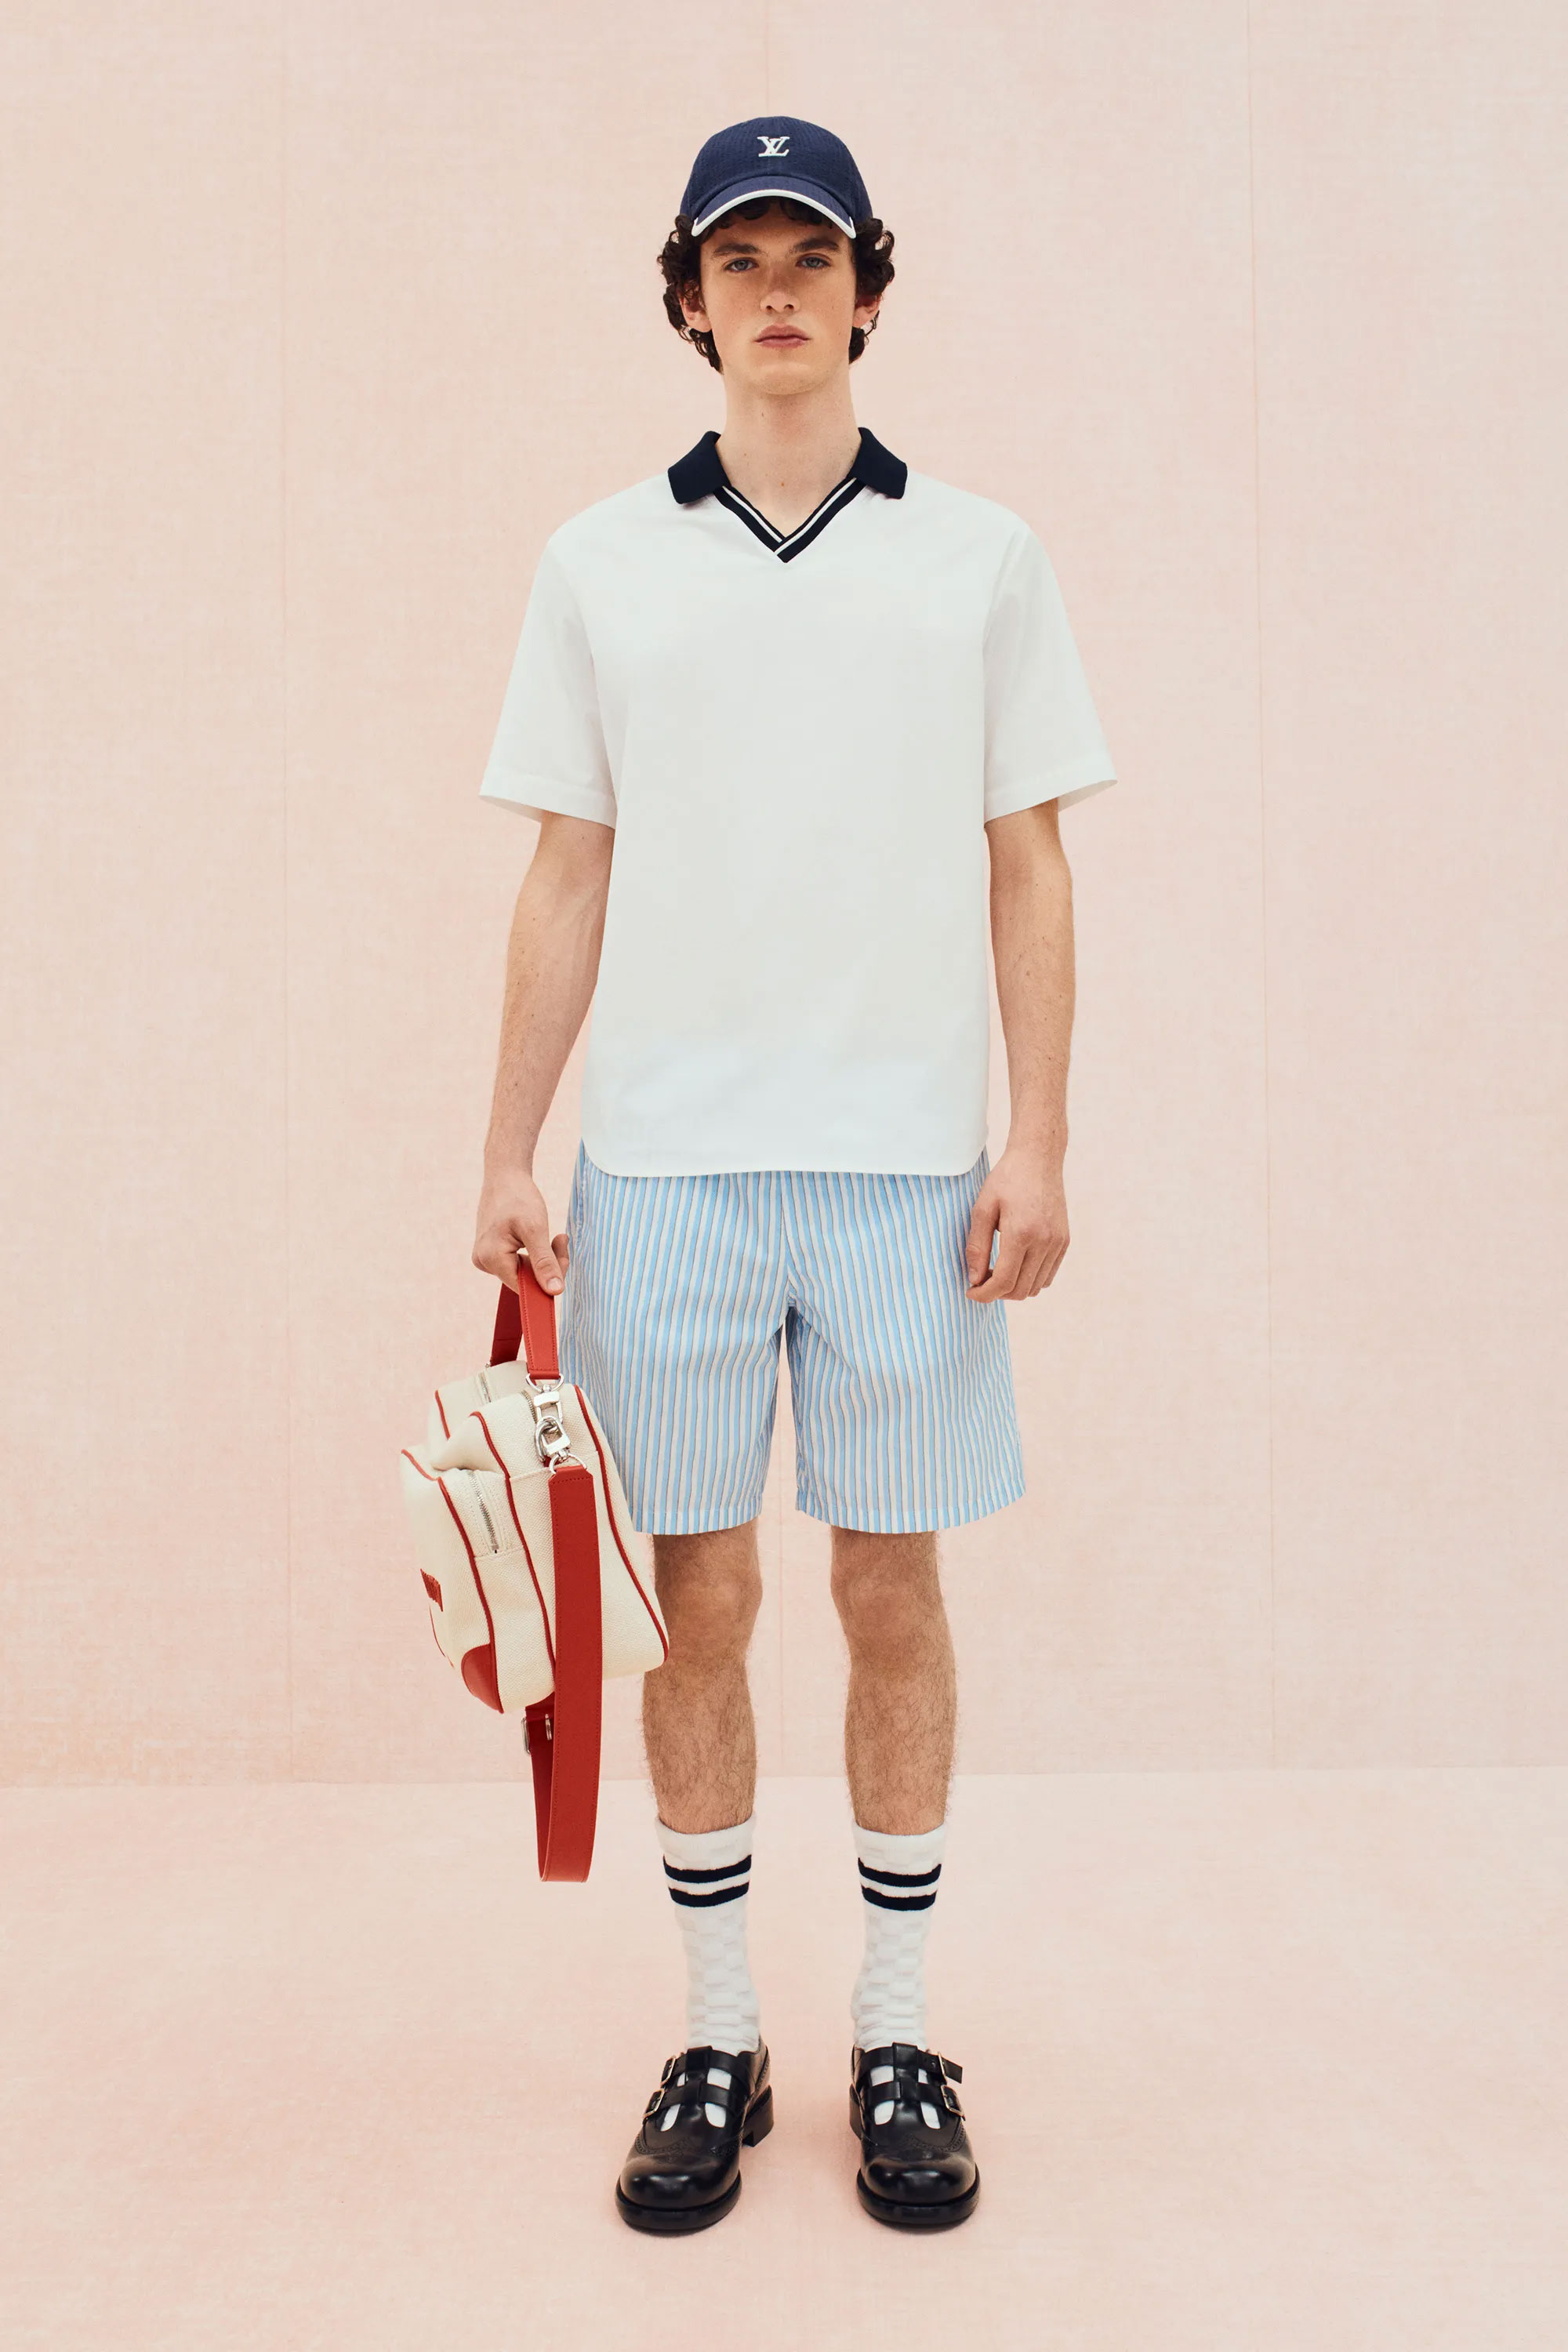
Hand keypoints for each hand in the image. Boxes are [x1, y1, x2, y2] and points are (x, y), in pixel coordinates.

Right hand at [473, 1168, 570, 1294]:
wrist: (505, 1176)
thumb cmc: (518, 1196)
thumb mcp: (535, 1228)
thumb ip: (544, 1262)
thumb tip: (555, 1291)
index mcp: (491, 1258)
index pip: (525, 1287)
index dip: (547, 1279)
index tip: (564, 1258)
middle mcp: (483, 1262)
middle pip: (525, 1280)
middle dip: (548, 1265)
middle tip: (561, 1240)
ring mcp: (485, 1257)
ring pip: (524, 1272)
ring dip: (544, 1258)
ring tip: (555, 1237)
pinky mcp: (492, 1252)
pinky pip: (518, 1263)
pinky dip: (534, 1253)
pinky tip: (540, 1237)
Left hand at [963, 1147, 1067, 1301]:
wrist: (1038, 1159)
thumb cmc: (1006, 1180)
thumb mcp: (982, 1208)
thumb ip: (977, 1246)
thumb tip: (974, 1279)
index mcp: (1021, 1233)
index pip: (1004, 1282)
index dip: (984, 1294)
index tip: (970, 1291)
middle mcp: (1044, 1241)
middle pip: (1020, 1290)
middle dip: (997, 1293)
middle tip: (981, 1280)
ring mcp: (1058, 1243)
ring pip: (1036, 1287)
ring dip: (1014, 1287)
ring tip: (997, 1271)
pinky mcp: (1064, 1241)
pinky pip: (1048, 1275)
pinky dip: (1030, 1279)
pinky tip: (1015, 1265)